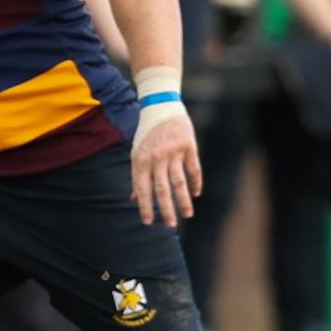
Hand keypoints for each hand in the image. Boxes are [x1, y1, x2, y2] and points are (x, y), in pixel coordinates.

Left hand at [130, 112, 201, 227]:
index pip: (143, 188)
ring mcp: (174, 151)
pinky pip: (193, 168)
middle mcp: (157, 157)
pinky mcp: (189, 146)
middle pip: (162, 188)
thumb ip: (138, 175)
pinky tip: (195, 194)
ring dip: (183, 200)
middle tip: (169, 225)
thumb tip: (135, 199)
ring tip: (187, 215)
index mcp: (141, 160)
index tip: (148, 222)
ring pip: (179, 181)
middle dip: (166, 209)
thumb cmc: (146, 133)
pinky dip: (195, 182)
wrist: (161, 105)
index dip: (145, 206)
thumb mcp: (137, 152)